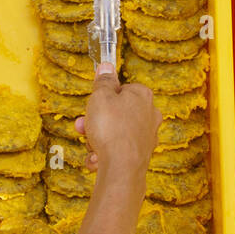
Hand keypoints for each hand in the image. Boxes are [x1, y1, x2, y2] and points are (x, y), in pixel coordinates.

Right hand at [75, 67, 160, 183]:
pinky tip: (97, 159)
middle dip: (97, 121)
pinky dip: (105, 155)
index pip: (122, 88)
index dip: (104, 96)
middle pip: (117, 113)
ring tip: (91, 145)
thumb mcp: (100, 97)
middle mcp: (150, 114)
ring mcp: (147, 136)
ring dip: (99, 139)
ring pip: (116, 133)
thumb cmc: (112, 129)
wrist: (122, 167)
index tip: (93, 103)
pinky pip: (118, 151)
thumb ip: (103, 81)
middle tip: (84, 126)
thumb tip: (106, 66)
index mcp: (142, 95)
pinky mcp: (141, 155)